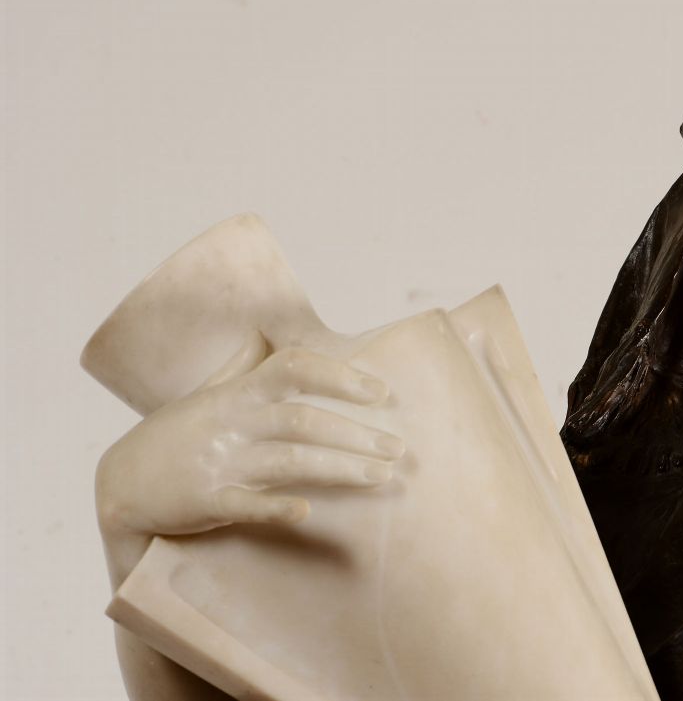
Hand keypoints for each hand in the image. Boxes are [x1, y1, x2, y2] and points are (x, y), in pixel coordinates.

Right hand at [96, 338, 402, 540]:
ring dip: (341, 469)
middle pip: (304, 420)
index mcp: (236, 394)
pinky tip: (308, 512)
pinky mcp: (206, 502)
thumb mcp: (205, 396)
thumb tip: (265, 333)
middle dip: (356, 434)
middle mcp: (231, 424)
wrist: (119, 485)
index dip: (340, 376)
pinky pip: (245, 504)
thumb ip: (241, 367)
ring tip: (383, 477)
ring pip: (289, 462)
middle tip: (399, 448)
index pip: (293, 368)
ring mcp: (219, 463)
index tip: (381, 392)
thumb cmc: (173, 437)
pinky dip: (276, 507)